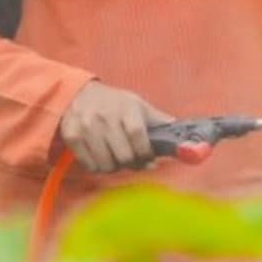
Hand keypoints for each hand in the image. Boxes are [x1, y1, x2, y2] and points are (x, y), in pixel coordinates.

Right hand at [58, 81, 172, 173]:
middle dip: (131, 163)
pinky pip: (89, 165)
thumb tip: (190, 140)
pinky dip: (97, 167)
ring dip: (114, 167)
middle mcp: (105, 115)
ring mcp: (86, 126)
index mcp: (126, 107)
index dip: (145, 153)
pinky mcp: (71, 136)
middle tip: (132, 161)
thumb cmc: (115, 103)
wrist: (78, 94)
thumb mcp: (139, 106)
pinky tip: (100, 156)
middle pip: (123, 155)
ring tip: (116, 158)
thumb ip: (161, 123)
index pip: (137, 135)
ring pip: (106, 164)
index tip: (149, 160)